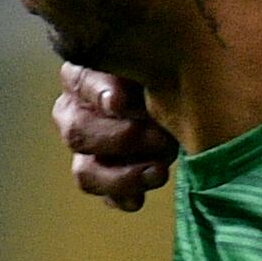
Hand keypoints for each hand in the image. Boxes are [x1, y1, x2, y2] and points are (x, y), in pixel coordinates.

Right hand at [55, 67, 177, 211]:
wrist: (186, 98)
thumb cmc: (168, 72)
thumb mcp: (158, 63)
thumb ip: (145, 66)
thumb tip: (126, 95)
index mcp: (83, 76)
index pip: (81, 82)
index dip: (99, 94)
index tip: (121, 101)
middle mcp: (75, 113)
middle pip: (78, 133)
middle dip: (121, 139)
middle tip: (159, 138)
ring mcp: (86, 151)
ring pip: (85, 173)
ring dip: (123, 177)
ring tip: (159, 172)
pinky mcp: (104, 177)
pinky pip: (104, 196)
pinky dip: (123, 197)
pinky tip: (140, 197)